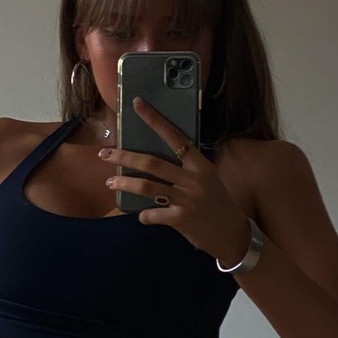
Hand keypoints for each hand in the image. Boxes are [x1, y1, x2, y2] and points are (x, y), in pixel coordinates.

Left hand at [101, 97, 249, 263]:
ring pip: (147, 187)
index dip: (154, 120)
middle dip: (125, 157)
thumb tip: (153, 160)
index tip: (136, 104)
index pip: (174, 136)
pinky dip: (144, 216)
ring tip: (110, 183)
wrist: (232, 233)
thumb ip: (185, 168)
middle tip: (105, 154)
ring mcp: (186, 199)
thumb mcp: (206, 178)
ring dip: (125, 184)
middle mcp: (193, 178)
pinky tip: (142, 216)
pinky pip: (152, 214)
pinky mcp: (180, 219)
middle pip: (152, 163)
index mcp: (200, 164)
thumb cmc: (216, 202)